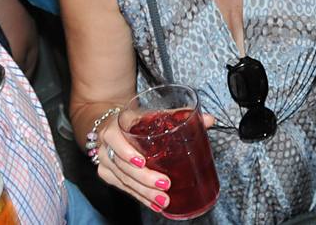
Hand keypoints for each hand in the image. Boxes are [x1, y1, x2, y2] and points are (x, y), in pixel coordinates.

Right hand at [93, 111, 215, 213]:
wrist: (112, 123)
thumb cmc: (136, 119)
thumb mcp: (153, 112)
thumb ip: (179, 115)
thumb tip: (210, 120)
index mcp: (118, 123)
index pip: (115, 138)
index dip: (127, 152)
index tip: (143, 162)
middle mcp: (107, 142)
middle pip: (122, 164)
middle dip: (144, 178)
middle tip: (165, 184)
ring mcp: (105, 159)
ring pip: (123, 179)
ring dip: (143, 192)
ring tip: (163, 199)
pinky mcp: (107, 173)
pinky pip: (123, 188)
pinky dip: (140, 197)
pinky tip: (154, 203)